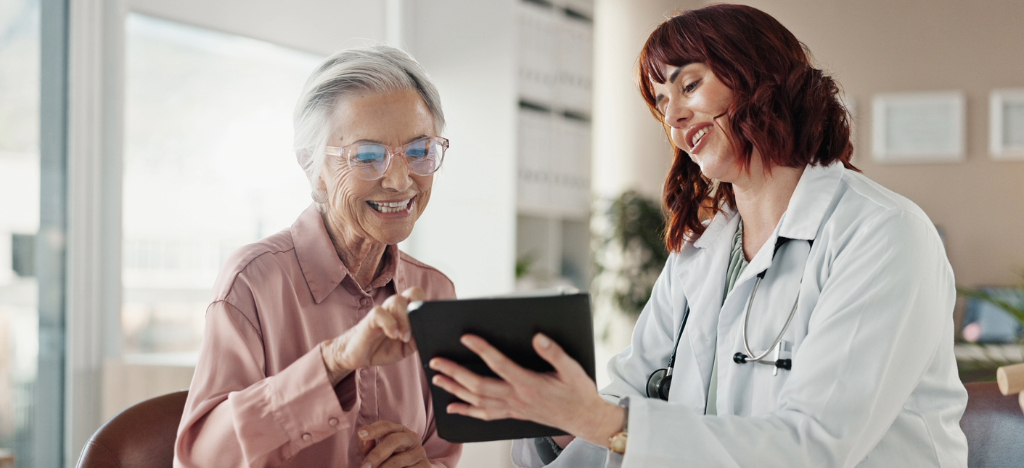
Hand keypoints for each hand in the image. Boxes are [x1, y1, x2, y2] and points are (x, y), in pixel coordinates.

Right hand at [321, 287, 424, 384]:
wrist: (357, 356)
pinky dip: (389, 323)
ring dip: (405, 320)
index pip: (422, 299)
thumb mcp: (406, 349)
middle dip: (419, 306)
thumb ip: (418, 340)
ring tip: (403, 338)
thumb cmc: (383, 348)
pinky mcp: (370, 319)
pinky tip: (393, 335)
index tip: (431, 325)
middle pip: (414, 292)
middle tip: (418, 327)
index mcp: (407, 313)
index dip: (429, 307)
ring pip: (397, 300)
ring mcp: (383, 312)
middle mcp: (396, 308)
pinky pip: (380, 312)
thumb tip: (430, 335)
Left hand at [357, 420, 429, 467]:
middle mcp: (412, 438)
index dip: (373, 429)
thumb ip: (367, 447)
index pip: (386, 426)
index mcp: (400, 431)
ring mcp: (420, 452)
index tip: (360, 434)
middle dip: (376, 454)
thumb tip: (364, 440)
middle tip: (364, 467)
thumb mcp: (376, 454)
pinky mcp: (425, 466)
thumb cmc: (388, 462)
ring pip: (398, 461)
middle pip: (393, 440)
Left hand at [428, 333, 624, 446]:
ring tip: (436, 379)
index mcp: (529, 383)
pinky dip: (466, 411)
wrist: (583, 418)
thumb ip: (553, 352)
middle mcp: (517, 397)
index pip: (499, 364)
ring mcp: (513, 408)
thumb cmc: (578, 391)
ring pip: (477, 401)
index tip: (465, 337)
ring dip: (454, 389)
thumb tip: (537, 336)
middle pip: (478, 385)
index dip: (481, 350)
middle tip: (436, 361)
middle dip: (455, 372)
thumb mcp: (572, 368)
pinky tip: (452, 407)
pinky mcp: (512, 414)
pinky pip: (485, 415)